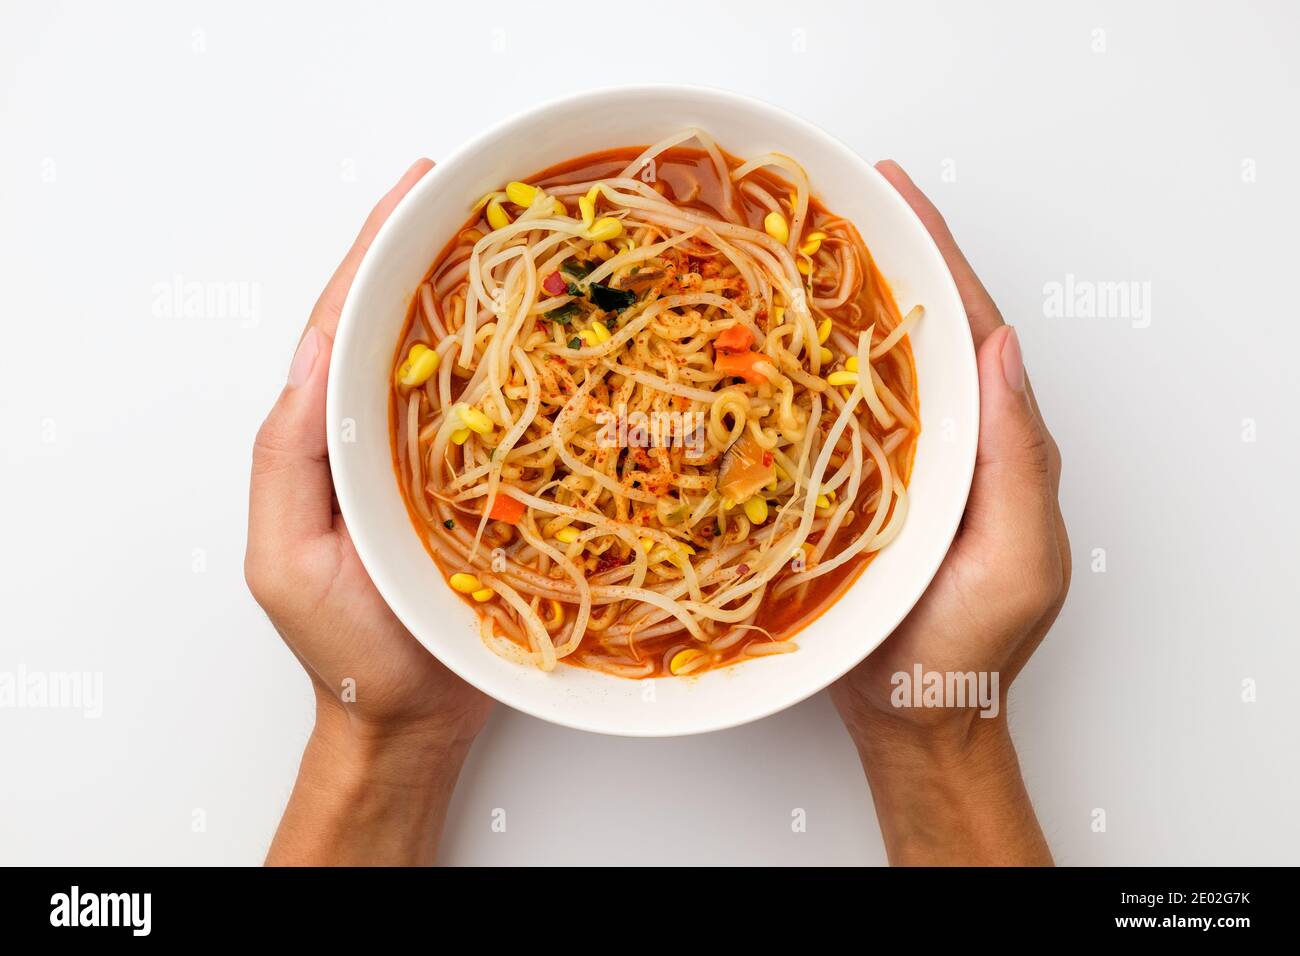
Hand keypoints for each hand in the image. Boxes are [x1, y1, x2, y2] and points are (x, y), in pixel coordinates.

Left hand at [245, 160, 491, 864]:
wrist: (413, 716)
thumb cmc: (350, 649)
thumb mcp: (290, 558)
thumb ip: (288, 462)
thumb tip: (313, 361)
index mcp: (327, 440)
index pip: (343, 326)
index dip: (373, 254)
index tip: (414, 193)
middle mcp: (379, 436)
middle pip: (396, 324)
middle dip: (424, 250)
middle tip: (466, 188)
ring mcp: (433, 458)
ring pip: (450, 358)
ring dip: (472, 291)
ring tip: (510, 229)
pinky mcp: (485, 485)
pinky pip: (499, 408)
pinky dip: (516, 359)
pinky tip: (547, 324)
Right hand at [830, 161, 1070, 864]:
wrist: (915, 716)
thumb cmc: (969, 649)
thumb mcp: (1018, 559)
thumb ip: (1020, 459)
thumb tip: (1001, 348)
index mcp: (996, 445)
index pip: (974, 328)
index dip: (940, 255)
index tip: (898, 194)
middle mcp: (952, 442)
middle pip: (925, 330)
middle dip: (891, 258)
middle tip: (841, 199)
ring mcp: (903, 464)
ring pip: (878, 366)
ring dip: (847, 303)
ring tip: (802, 248)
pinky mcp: (855, 489)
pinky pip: (836, 414)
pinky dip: (812, 369)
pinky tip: (775, 344)